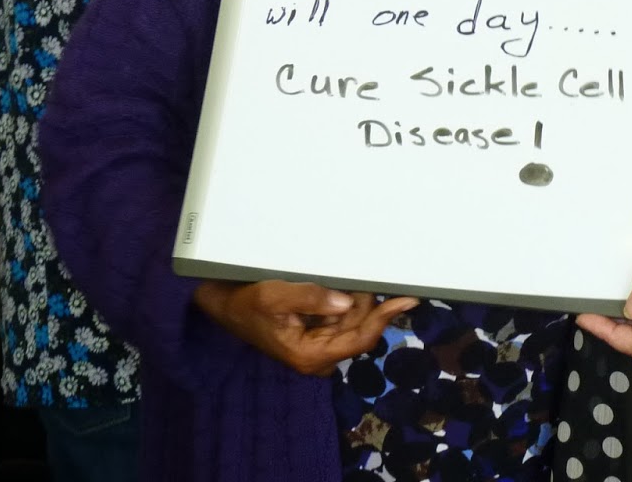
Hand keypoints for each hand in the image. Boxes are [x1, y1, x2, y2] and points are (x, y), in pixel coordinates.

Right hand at [193, 279, 417, 375]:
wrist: (224, 304)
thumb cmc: (246, 302)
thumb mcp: (274, 296)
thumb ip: (310, 298)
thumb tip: (347, 302)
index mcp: (311, 355)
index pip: (360, 338)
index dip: (385, 318)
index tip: (407, 299)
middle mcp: (319, 356)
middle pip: (361, 328)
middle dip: (367, 304)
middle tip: (366, 275)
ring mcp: (319, 345)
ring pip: (354, 321)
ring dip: (356, 300)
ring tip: (344, 278)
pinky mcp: (316, 334)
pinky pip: (342, 317)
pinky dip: (347, 301)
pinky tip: (343, 285)